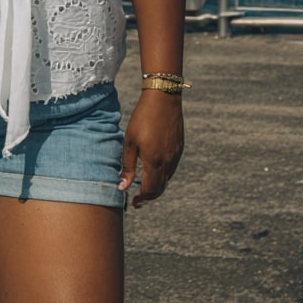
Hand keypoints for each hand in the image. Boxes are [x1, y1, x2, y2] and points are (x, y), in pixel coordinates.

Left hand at [118, 91, 184, 207]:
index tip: (133, 202)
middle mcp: (168, 162)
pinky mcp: (179, 148)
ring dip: (156, 186)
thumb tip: (122, 187)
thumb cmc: (142, 119)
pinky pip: (171, 169)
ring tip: (144, 186)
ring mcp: (175, 156)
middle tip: (138, 199)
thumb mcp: (129, 142)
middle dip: (149, 196)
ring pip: (167, 179)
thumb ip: (127, 167)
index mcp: (154, 162)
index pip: (150, 190)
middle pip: (160, 188)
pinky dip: (162, 175)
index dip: (141, 199)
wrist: (163, 100)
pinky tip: (153, 170)